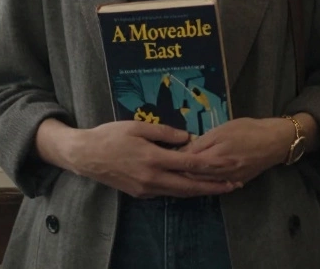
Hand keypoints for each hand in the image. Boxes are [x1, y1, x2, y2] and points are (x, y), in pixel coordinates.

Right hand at [62, 121, 240, 198]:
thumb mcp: (137, 126)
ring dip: (200, 190)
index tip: (229, 166)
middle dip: (213, 187)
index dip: (212, 166)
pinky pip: (166, 192)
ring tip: (219, 187)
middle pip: (189, 186)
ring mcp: (146, 189)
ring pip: (179, 192)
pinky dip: (182, 190)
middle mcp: (152, 178)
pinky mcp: (140, 193)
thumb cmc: (110, 136)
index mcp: (153, 159)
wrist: (85, 156)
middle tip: (234, 185)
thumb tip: (188, 138)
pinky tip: (192, 185)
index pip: (189, 164)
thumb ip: (164, 132)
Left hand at [178, 117, 305, 184]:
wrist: (275, 141)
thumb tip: (183, 150)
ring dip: (192, 178)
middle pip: (194, 177)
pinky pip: (218, 185)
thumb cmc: (248, 130)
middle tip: (170, 164)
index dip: (175, 162)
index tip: (165, 156)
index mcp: (216, 158)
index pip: (188, 165)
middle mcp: (221, 174)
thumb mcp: (222, 130)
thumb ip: (202, 142)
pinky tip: (201, 175)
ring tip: (182, 170)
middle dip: (181, 171)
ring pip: (205, 184)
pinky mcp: (238, 183)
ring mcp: (230, 181)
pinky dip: (207, 181)